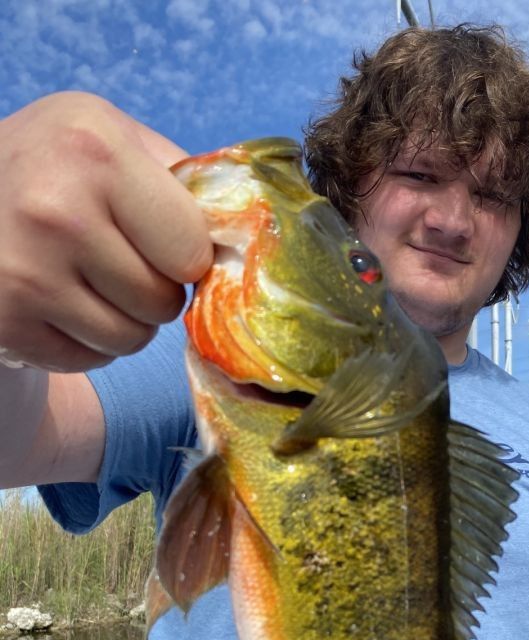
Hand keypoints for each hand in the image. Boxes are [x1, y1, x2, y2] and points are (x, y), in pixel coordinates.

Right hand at [0, 92, 212, 372]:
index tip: (157, 239)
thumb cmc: (54, 168)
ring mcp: (25, 272)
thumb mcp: (110, 139)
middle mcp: (55, 209)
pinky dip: (84, 341)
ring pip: (131, 339)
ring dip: (122, 321)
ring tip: (85, 279)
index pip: (192, 251)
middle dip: (153, 291)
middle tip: (115, 260)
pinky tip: (56, 301)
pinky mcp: (7, 323)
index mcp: (95, 150)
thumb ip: (182, 179)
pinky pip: (90, 359)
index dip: (183, 255)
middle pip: (163, 303)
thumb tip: (252, 232)